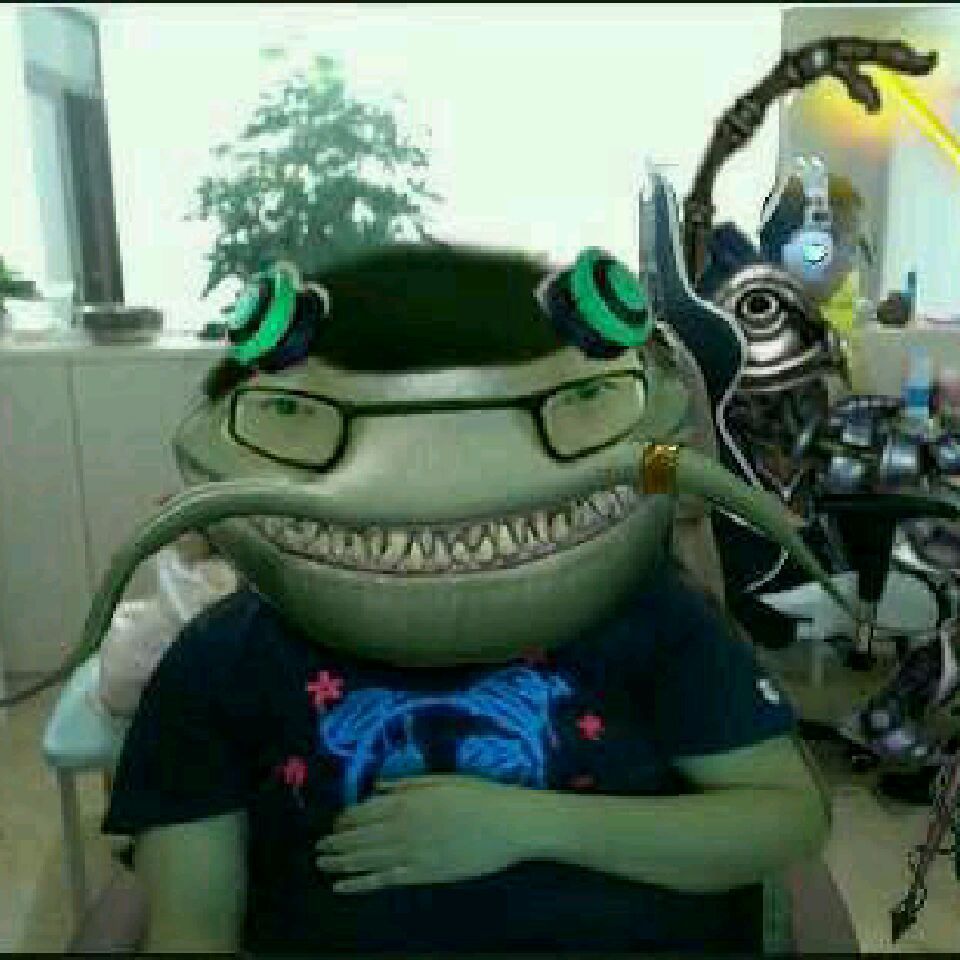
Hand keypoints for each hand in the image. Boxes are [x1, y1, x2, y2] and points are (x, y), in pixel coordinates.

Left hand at [315, 775, 533, 892]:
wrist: (507, 823)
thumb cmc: (478, 795)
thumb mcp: (440, 779)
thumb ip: (405, 784)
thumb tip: (377, 788)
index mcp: (405, 800)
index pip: (363, 810)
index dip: (345, 819)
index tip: (334, 823)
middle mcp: (401, 826)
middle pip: (358, 836)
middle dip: (335, 842)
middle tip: (319, 848)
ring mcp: (410, 853)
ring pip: (364, 858)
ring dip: (339, 861)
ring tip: (322, 864)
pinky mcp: (421, 874)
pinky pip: (382, 880)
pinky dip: (358, 883)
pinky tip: (341, 886)